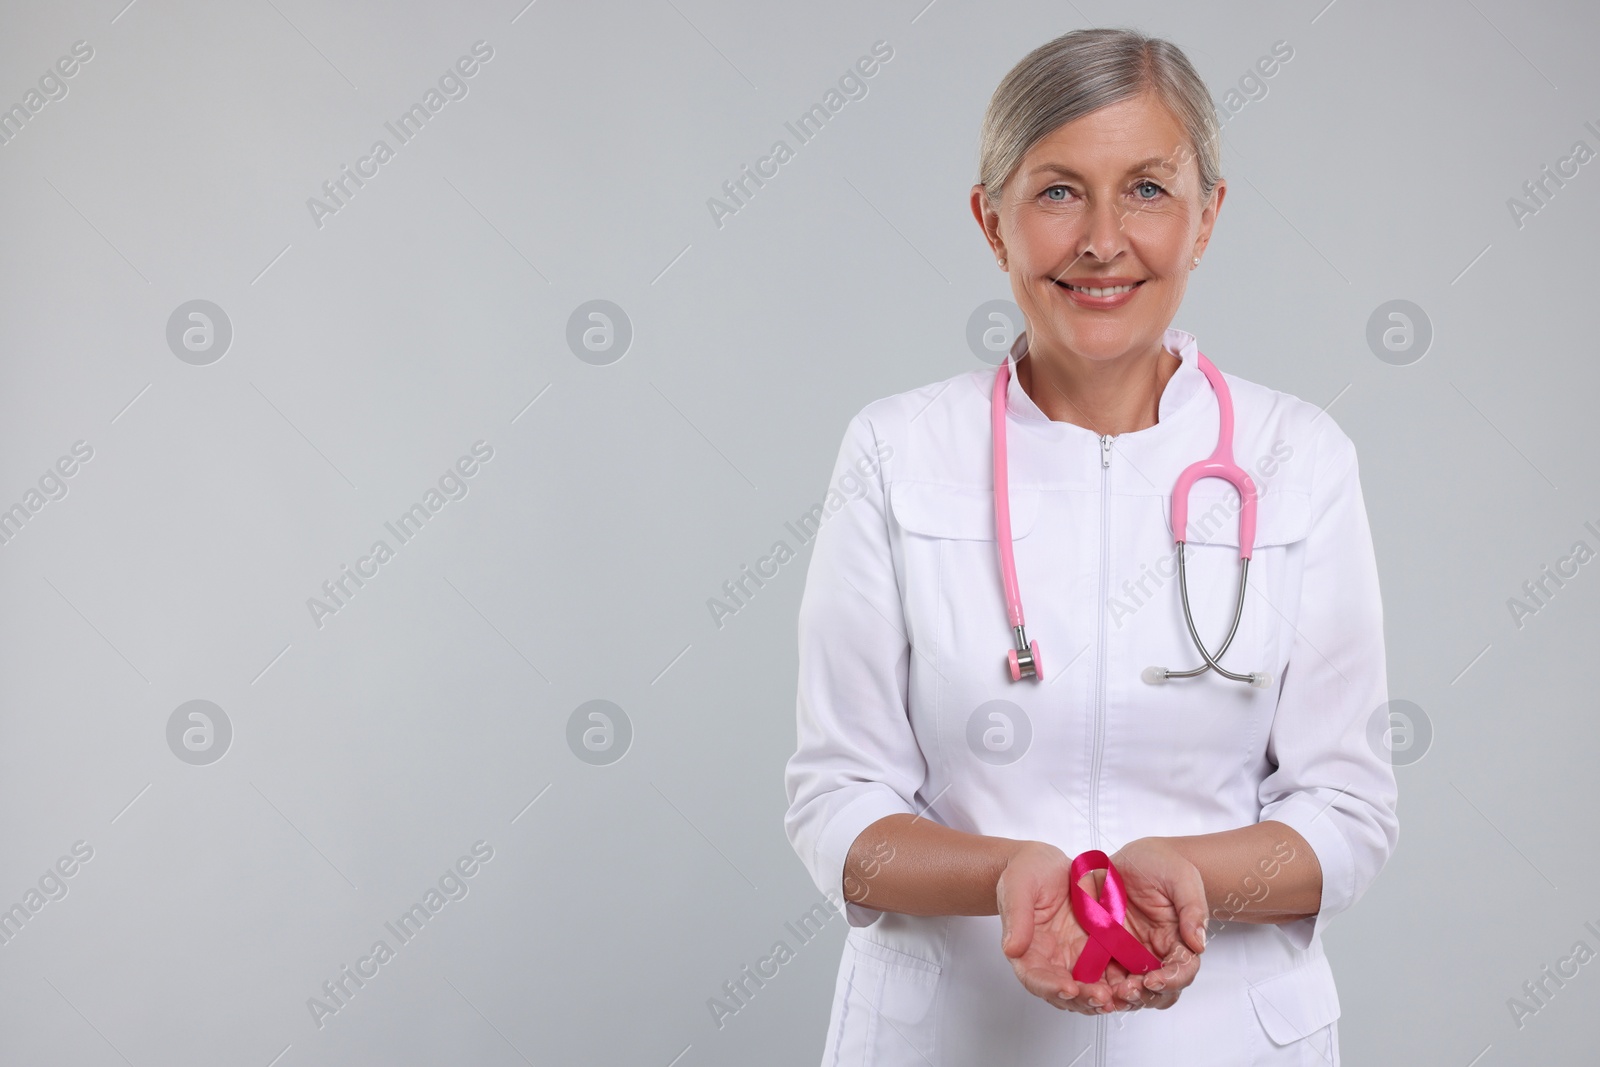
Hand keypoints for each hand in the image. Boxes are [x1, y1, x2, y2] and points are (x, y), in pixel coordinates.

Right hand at [996, 842, 1141, 1014]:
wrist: (1048, 862)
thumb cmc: (1027, 871)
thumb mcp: (1018, 886)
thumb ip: (1017, 917)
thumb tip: (1011, 949)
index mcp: (1027, 950)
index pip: (1034, 978)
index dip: (1050, 986)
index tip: (1068, 989)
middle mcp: (1051, 960)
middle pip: (1064, 991)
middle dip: (1082, 999)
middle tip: (1102, 998)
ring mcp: (1074, 957)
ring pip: (1087, 988)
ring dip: (1101, 997)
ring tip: (1118, 997)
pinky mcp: (1094, 951)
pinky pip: (1106, 973)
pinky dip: (1117, 983)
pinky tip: (1130, 983)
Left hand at [1102, 837, 1209, 1009]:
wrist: (1134, 856)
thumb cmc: (1163, 864)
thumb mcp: (1182, 877)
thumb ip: (1192, 908)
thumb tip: (1198, 942)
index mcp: (1178, 939)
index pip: (1182, 969)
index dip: (1172, 979)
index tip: (1154, 980)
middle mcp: (1156, 951)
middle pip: (1158, 988)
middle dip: (1145, 994)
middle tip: (1128, 990)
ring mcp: (1131, 952)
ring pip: (1132, 987)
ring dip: (1123, 995)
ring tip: (1110, 993)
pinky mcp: (1108, 947)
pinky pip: (1104, 973)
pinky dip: (1100, 983)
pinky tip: (1090, 984)